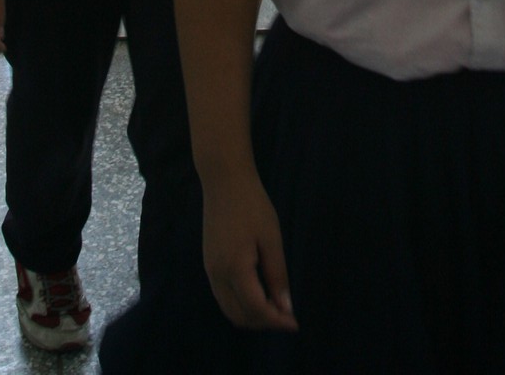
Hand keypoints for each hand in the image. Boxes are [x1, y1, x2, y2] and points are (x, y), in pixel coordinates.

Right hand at [202, 170, 297, 333]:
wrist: (224, 181)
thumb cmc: (252, 205)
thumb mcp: (271, 238)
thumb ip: (277, 275)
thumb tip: (285, 307)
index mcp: (235, 268)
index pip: (256, 309)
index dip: (276, 320)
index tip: (295, 323)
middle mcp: (217, 275)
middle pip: (239, 316)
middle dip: (264, 322)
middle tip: (286, 316)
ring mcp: (210, 270)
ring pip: (229, 309)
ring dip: (252, 316)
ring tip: (275, 307)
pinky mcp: (209, 264)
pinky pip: (224, 297)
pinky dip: (241, 304)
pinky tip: (258, 294)